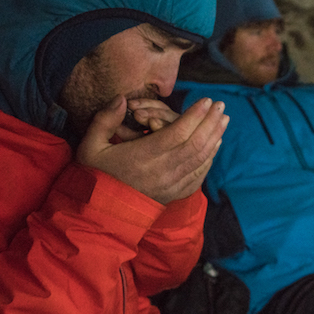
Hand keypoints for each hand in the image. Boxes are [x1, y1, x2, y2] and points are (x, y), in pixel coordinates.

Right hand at [76, 95, 228, 203]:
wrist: (101, 214)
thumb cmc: (95, 176)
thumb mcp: (90, 147)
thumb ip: (105, 120)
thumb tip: (121, 99)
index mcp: (142, 157)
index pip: (177, 133)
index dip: (194, 116)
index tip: (206, 101)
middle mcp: (161, 171)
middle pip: (195, 144)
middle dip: (210, 122)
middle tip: (220, 105)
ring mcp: (171, 185)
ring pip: (200, 159)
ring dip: (215, 137)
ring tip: (223, 120)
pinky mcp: (174, 194)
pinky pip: (198, 175)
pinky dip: (209, 158)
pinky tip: (215, 144)